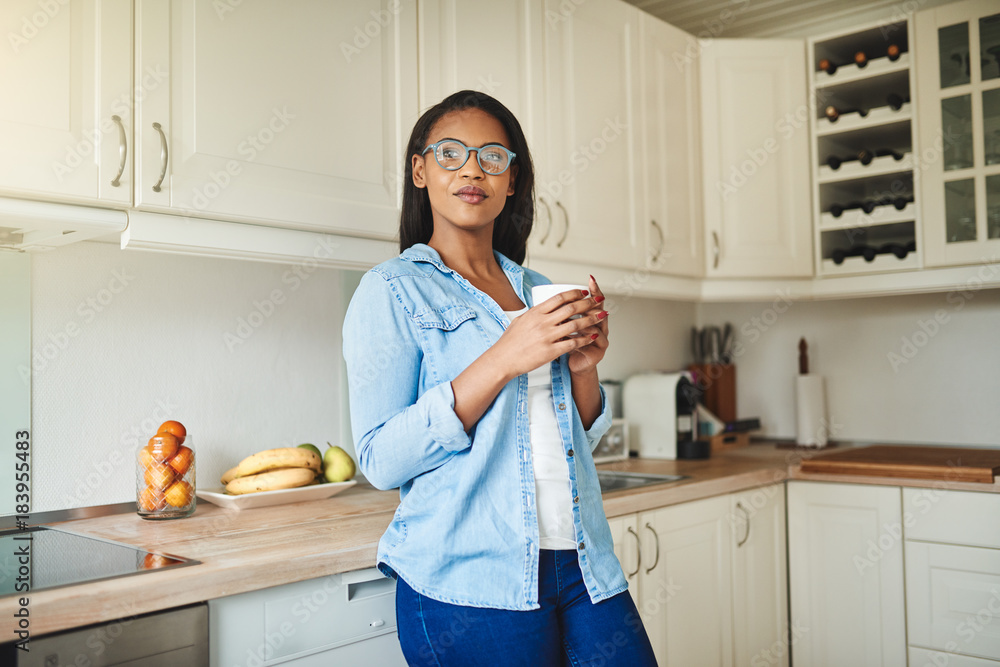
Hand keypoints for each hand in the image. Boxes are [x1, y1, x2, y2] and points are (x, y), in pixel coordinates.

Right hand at [491, 286, 607, 379]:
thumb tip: (545, 307)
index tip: (584, 292)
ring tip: (601, 316)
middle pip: (571, 308)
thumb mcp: (521, 321)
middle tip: (598, 301)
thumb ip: (534, 314)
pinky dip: (585, 338)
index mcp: (535, 313)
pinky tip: (592, 336)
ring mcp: (547, 336)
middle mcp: (542, 322)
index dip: (575, 293)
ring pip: (575, 324)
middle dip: (588, 303)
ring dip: (591, 319)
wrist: (503, 360)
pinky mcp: (551, 351)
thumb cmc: (509, 342)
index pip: (559, 298)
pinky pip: (572, 342)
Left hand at [567, 275, 608, 376]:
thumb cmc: (569, 345)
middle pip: (600, 310)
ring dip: (590, 321)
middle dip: (595, 302)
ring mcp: (601, 339)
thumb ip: (562, 314)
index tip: (590, 279)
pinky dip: (586, 339)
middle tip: (590, 294)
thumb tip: (552, 296)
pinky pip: (594, 343)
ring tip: (583, 316)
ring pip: (599, 326)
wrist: (575, 365)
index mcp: (591, 318)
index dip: (593, 290)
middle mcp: (600, 327)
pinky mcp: (598, 352)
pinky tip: (580, 336)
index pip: (594, 300)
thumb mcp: (563, 327)